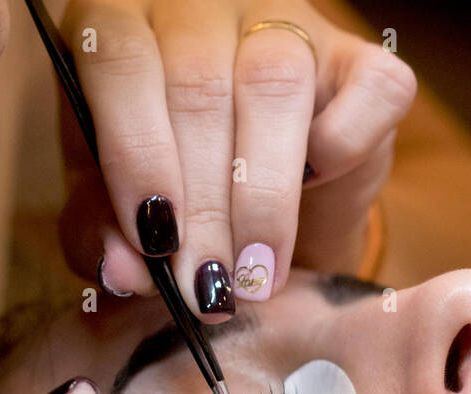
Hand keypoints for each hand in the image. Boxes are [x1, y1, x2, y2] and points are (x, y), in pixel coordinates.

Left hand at [55, 0, 415, 318]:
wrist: (254, 198)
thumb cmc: (168, 187)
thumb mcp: (117, 209)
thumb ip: (102, 233)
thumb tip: (121, 272)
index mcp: (119, 22)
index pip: (120, 62)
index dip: (137, 153)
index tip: (154, 241)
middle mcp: (200, 8)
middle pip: (199, 87)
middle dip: (202, 207)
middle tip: (205, 288)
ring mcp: (285, 22)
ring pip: (274, 85)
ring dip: (263, 198)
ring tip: (253, 276)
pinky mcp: (359, 57)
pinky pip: (368, 90)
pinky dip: (341, 149)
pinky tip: (313, 193)